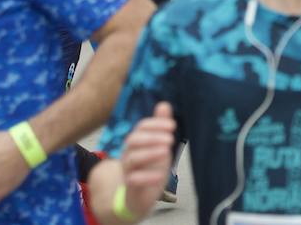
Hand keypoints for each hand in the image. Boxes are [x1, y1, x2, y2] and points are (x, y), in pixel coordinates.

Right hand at [118, 102, 177, 218]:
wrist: (137, 197)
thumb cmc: (149, 167)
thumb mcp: (158, 145)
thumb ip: (159, 126)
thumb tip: (164, 104)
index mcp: (136, 142)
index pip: (141, 127)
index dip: (156, 124)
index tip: (173, 125)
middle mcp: (129, 154)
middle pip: (133, 141)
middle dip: (152, 137)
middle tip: (171, 138)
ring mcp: (128, 171)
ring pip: (131, 159)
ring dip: (150, 154)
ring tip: (167, 151)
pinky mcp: (130, 187)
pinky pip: (133, 180)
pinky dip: (146, 177)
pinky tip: (160, 175)